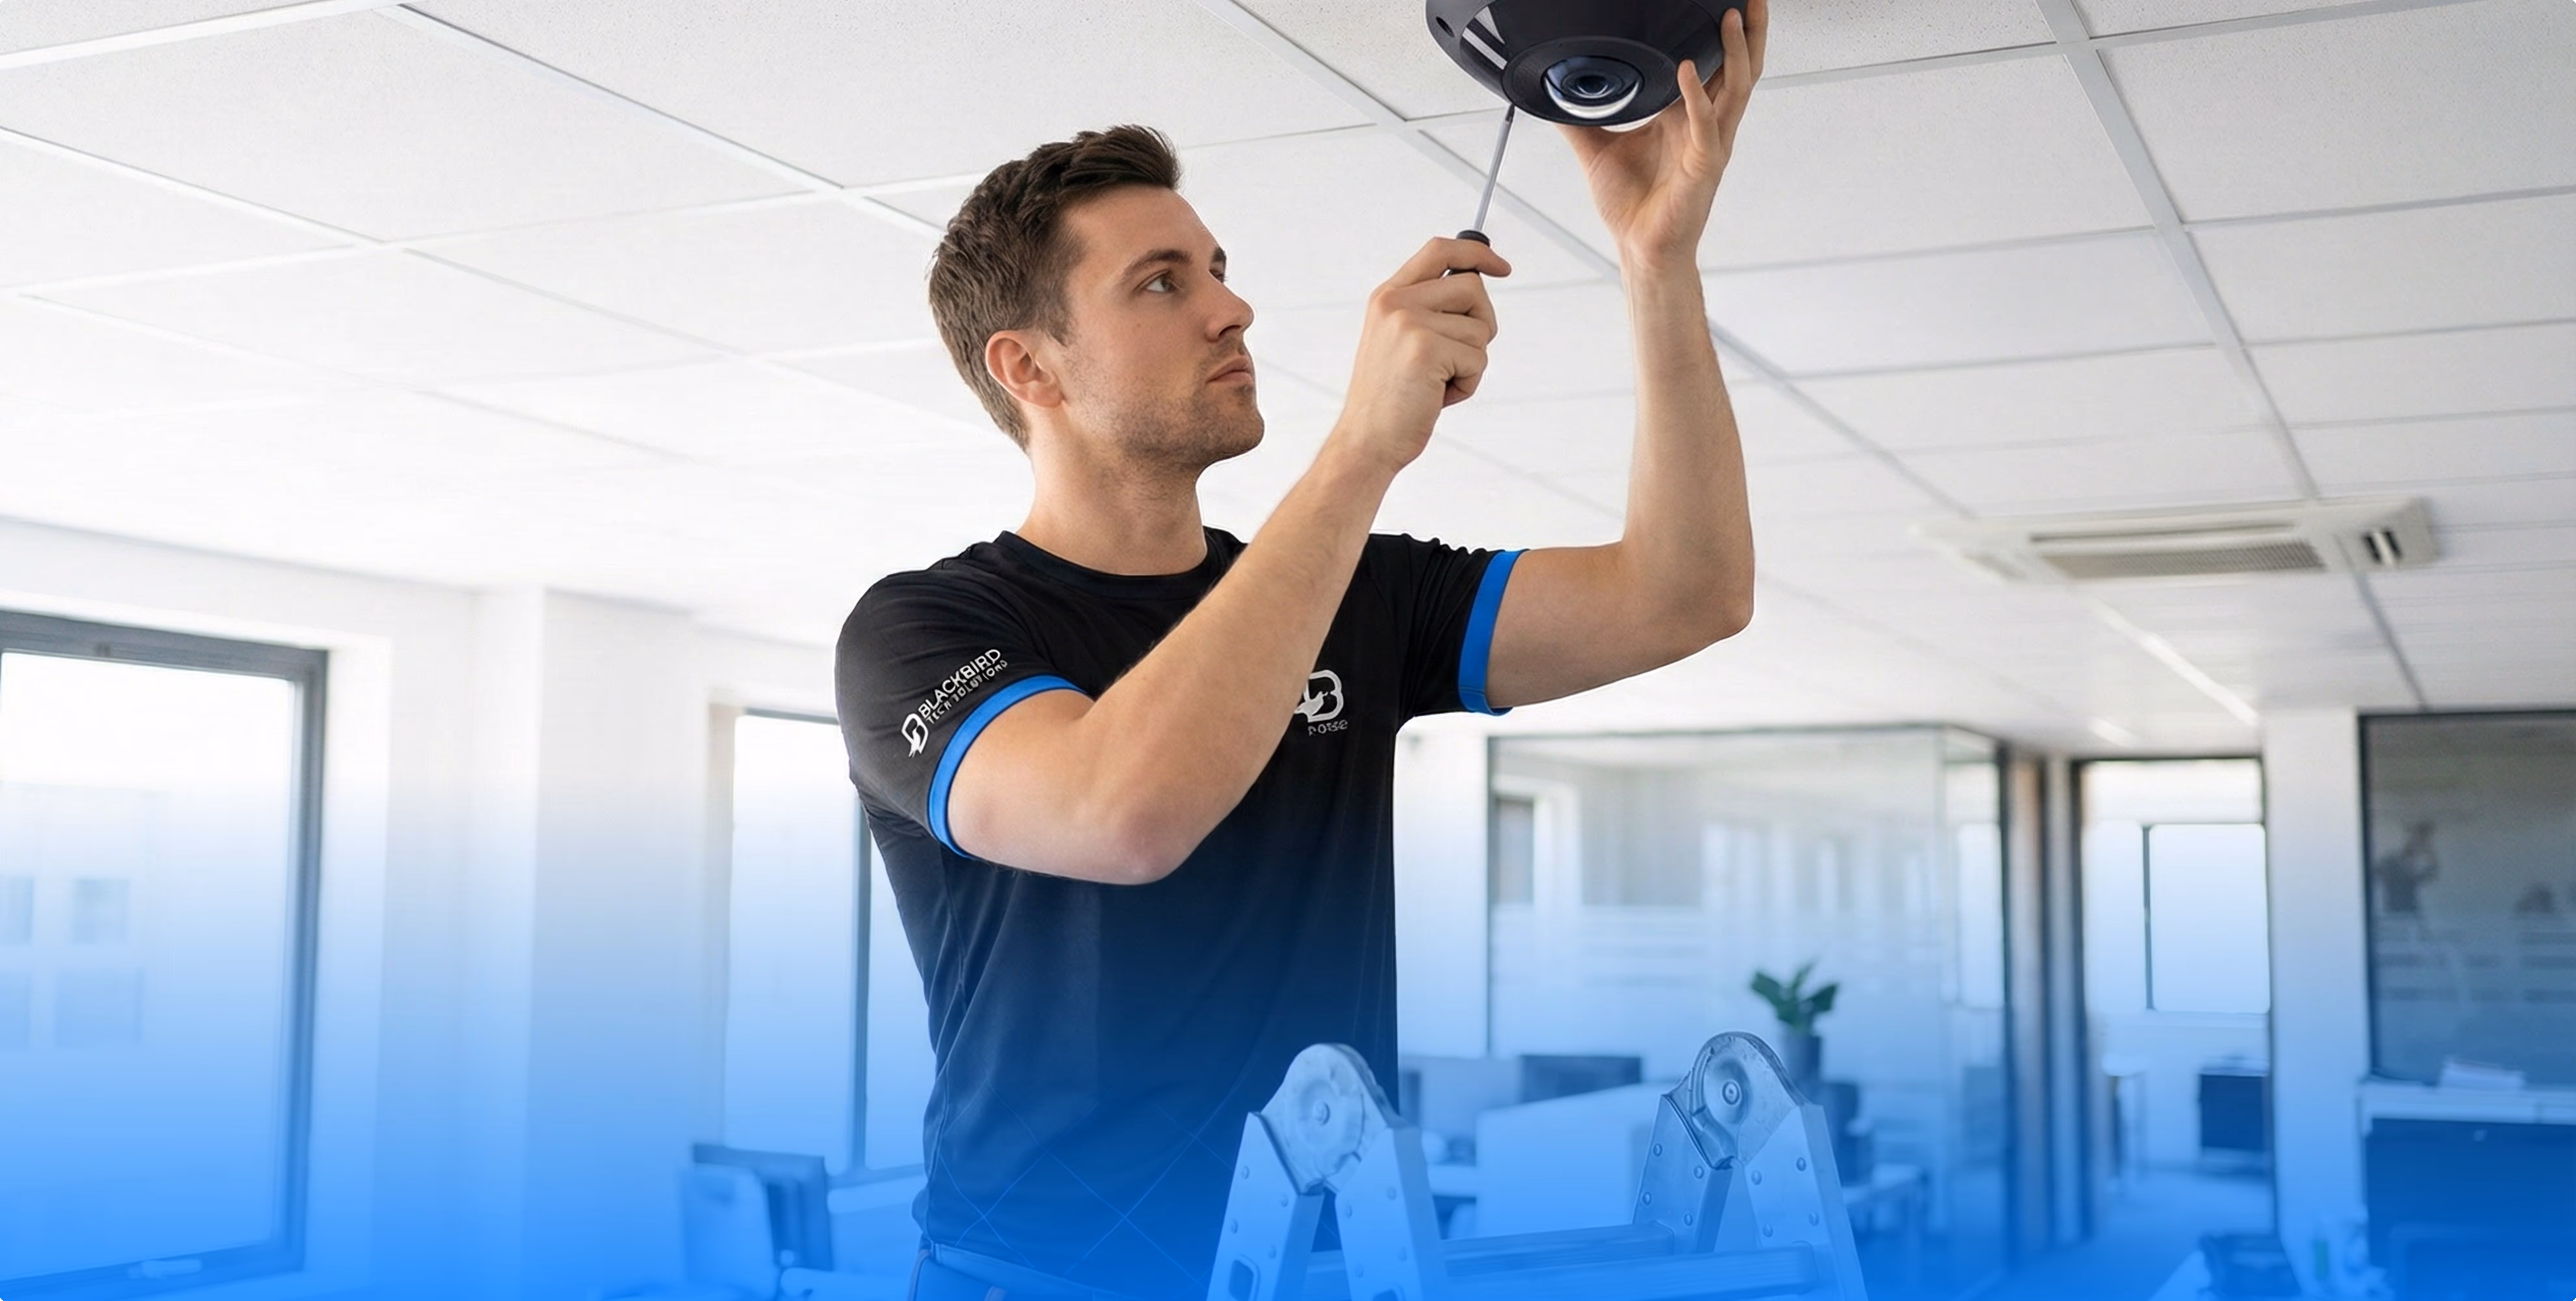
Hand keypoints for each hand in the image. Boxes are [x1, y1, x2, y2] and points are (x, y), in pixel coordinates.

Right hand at [1330, 236, 1510, 471]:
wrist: (1366, 441)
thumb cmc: (1390, 399)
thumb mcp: (1401, 341)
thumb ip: (1429, 309)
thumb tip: (1477, 283)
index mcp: (1388, 296)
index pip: (1439, 250)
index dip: (1477, 253)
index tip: (1501, 267)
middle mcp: (1395, 302)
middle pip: (1472, 287)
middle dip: (1481, 323)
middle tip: (1459, 357)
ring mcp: (1408, 322)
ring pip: (1479, 328)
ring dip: (1471, 362)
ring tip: (1438, 382)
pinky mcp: (1426, 349)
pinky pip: (1478, 359)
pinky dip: (1468, 384)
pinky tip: (1438, 396)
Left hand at [1561, 0, 1765, 266]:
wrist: (1638, 248)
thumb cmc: (1630, 205)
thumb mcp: (1595, 149)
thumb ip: (1577, 119)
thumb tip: (1551, 93)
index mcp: (1686, 117)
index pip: (1714, 66)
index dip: (1723, 36)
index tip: (1722, 3)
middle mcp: (1705, 126)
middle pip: (1739, 68)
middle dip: (1749, 31)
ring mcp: (1709, 145)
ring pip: (1735, 89)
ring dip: (1735, 51)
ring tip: (1731, 16)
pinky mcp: (1703, 167)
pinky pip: (1705, 126)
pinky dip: (1695, 97)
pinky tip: (1687, 71)